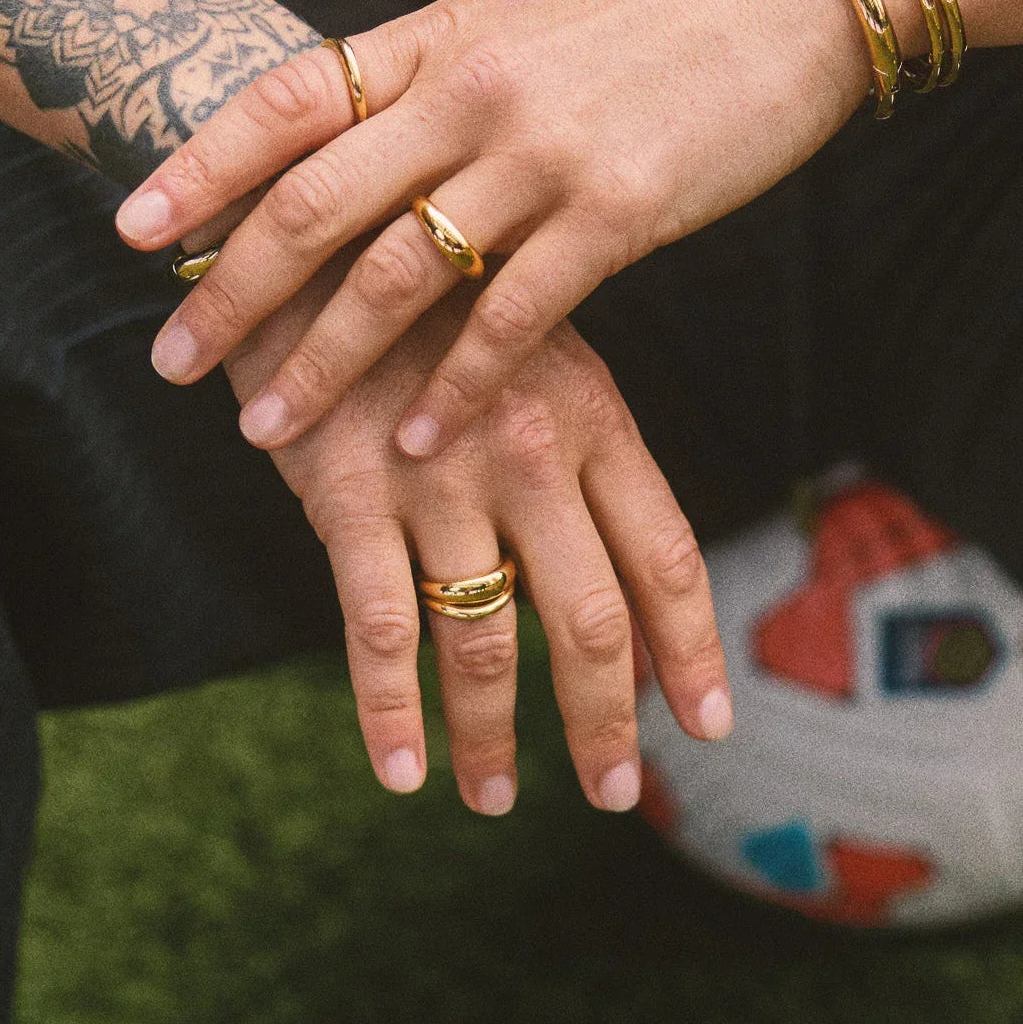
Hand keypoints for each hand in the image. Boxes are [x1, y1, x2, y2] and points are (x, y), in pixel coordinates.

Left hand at [119, 0, 878, 459]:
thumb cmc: (638, 20)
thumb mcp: (506, 28)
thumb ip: (421, 94)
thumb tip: (341, 161)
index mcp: (430, 41)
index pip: (284, 103)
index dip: (200, 168)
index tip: (132, 232)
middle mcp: (468, 92)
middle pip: (315, 204)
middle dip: (231, 292)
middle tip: (171, 362)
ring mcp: (540, 152)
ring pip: (397, 274)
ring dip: (323, 363)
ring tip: (265, 429)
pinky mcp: (616, 212)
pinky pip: (511, 317)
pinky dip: (458, 386)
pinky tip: (417, 440)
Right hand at [228, 253, 733, 814]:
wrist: (318, 224)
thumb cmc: (432, 295)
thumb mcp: (533, 344)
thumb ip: (575, 444)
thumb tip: (606, 557)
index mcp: (592, 417)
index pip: (665, 557)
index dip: (689, 650)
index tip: (705, 724)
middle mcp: (532, 456)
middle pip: (589, 623)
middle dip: (605, 725)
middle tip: (609, 794)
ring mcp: (440, 478)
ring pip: (486, 641)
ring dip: (492, 737)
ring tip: (490, 799)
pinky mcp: (350, 494)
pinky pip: (379, 629)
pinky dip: (391, 711)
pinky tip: (401, 772)